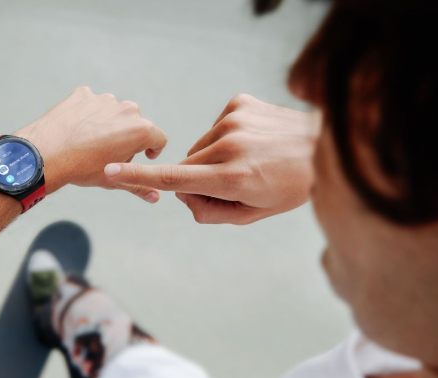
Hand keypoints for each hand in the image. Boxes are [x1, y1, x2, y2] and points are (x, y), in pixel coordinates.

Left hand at [16, 86, 165, 201]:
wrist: (47, 154)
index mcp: (141, 130)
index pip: (158, 138)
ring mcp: (105, 100)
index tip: (142, 155)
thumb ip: (138, 186)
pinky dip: (87, 113)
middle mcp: (127, 110)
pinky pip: (91, 103)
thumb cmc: (83, 169)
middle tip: (109, 153)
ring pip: (113, 112)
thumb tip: (155, 197)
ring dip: (108, 123)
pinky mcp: (84, 94)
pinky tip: (77, 129)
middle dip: (128, 136)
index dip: (152, 149)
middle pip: (136, 124)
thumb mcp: (113, 180)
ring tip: (90, 142)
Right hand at [104, 93, 316, 223]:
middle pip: (187, 168)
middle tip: (234, 185)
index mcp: (234, 179)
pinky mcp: (238, 103)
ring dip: (213, 158)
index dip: (139, 175)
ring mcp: (234, 121)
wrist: (327, 145)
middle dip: (199, 181)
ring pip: (200, 148)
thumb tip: (183, 198)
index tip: (111, 169)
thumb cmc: (293, 186)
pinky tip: (252, 141)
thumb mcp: (255, 214)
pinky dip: (226, 138)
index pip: (176, 178)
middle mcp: (229, 146)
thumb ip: (212, 213)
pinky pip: (215, 127)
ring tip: (249, 160)